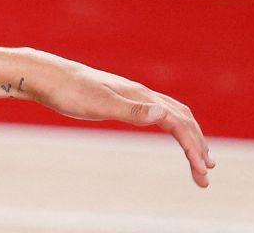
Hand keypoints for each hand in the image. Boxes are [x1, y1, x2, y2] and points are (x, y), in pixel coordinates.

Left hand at [27, 51, 215, 186]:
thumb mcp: (98, 104)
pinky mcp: (122, 99)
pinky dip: (173, 127)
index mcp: (140, 95)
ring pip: (173, 114)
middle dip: (198, 145)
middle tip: (205, 176)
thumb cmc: (69, 91)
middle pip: (182, 118)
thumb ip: (129, 110)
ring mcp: (132, 95)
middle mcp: (141, 93)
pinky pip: (158, 113)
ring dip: (190, 136)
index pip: (178, 122)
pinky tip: (171, 135)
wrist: (47, 76)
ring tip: (199, 161)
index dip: (192, 146)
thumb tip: (160, 115)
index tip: (201, 172)